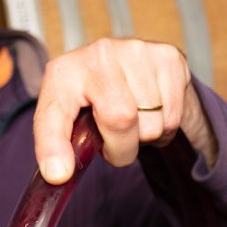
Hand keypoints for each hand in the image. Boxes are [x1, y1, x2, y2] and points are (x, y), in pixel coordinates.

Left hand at [32, 38, 217, 182]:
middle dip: (121, 149)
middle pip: (120, 120)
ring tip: (135, 119)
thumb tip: (58, 174)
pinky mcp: (168, 57)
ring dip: (145, 137)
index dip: (53, 146)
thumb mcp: (69, 120)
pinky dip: (165, 126)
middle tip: (115, 143)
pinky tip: (154, 109)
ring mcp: (136, 51)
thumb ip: (59, 146)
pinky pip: (173, 117)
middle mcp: (98, 54)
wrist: (130, 69)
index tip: (58, 174)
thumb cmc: (95, 101)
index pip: (54, 113)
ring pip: (151, 124)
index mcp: (62, 73)